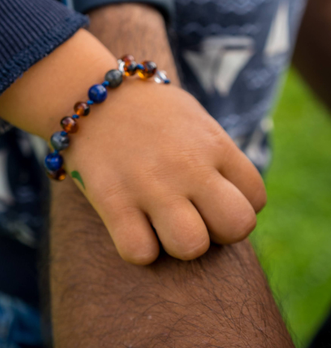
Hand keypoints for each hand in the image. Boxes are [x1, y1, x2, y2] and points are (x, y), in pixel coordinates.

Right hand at [64, 77, 266, 263]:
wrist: (92, 95)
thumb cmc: (150, 113)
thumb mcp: (196, 121)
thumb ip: (219, 156)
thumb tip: (234, 198)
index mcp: (214, 144)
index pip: (255, 199)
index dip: (235, 205)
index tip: (211, 198)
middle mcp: (188, 164)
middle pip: (236, 226)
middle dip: (218, 232)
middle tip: (194, 217)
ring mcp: (150, 184)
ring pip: (191, 246)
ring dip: (178, 243)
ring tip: (161, 225)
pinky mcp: (112, 200)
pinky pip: (139, 252)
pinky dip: (138, 249)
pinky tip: (131, 228)